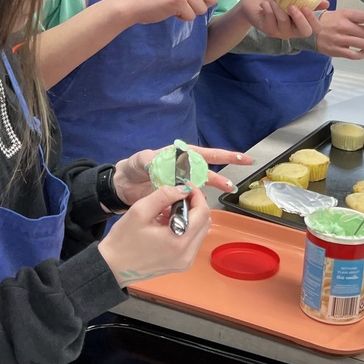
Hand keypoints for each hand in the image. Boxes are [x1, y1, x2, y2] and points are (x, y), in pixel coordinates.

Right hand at [98, 184, 210, 285]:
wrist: (113, 267)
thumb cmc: (123, 240)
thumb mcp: (140, 211)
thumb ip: (164, 196)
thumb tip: (184, 189)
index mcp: (179, 241)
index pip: (202, 212)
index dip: (196, 195)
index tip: (185, 186)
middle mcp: (187, 254)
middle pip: (205, 221)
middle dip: (194, 204)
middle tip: (176, 196)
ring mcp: (186, 261)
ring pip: (201, 231)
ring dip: (191, 216)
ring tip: (169, 210)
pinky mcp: (182, 264)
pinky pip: (193, 241)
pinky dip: (186, 228)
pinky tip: (168, 224)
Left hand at [112, 143, 254, 206]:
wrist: (122, 186)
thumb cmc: (133, 168)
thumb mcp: (140, 161)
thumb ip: (150, 161)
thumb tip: (159, 165)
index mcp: (179, 156)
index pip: (204, 154)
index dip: (223, 156)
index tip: (240, 158)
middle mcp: (183, 169)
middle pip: (207, 172)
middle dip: (221, 177)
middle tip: (233, 185)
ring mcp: (181, 184)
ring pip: (201, 187)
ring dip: (212, 190)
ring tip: (224, 194)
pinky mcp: (175, 198)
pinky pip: (189, 200)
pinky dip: (196, 203)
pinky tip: (201, 209)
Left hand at [236, 0, 330, 39]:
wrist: (255, 2)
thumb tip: (326, 3)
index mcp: (301, 23)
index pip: (315, 29)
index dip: (313, 19)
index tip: (306, 7)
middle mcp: (293, 31)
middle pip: (305, 32)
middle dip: (300, 18)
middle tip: (292, 6)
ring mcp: (280, 32)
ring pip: (284, 21)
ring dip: (278, 6)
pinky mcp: (268, 30)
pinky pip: (271, 19)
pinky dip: (268, 7)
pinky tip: (265, 4)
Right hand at [312, 8, 363, 58]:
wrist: (309, 30)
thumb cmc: (330, 21)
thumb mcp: (343, 14)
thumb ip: (357, 19)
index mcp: (346, 14)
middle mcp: (343, 26)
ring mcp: (338, 39)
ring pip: (362, 44)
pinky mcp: (335, 50)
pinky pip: (352, 54)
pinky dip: (361, 54)